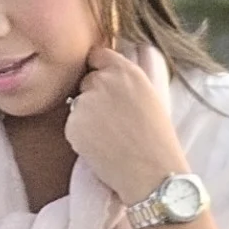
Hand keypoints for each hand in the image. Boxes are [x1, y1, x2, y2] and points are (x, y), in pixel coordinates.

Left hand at [65, 45, 187, 205]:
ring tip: (109, 136)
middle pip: (86, 80)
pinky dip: (80, 136)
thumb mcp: (150, 97)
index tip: (103, 83)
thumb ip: (126, 81)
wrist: (152, 173)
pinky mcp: (73, 124)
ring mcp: (86, 102)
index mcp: (127, 71)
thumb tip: (106, 72)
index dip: (98, 69)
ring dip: (86, 116)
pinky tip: (100, 147)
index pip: (97, 54)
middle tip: (112, 120)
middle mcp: (104, 81)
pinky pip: (71, 126)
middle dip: (93, 96)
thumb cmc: (157, 140)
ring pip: (77, 104)